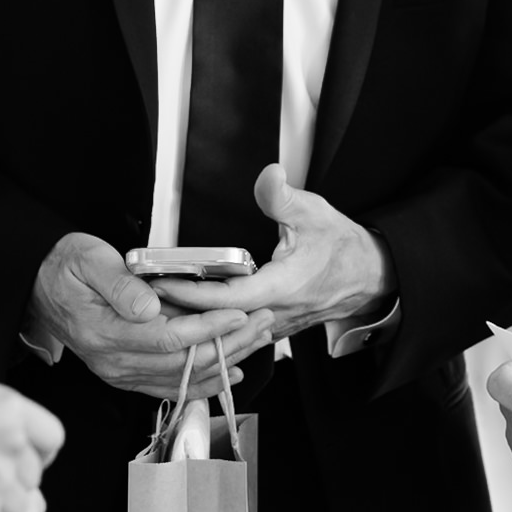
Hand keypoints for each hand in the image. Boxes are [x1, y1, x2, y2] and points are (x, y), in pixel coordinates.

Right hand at [29, 232, 273, 400]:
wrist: (39, 288)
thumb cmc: (65, 268)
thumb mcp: (87, 259)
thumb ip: (118, 283)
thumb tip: (149, 306)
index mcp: (105, 333)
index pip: (168, 338)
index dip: (207, 328)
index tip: (238, 314)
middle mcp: (114, 362)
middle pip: (182, 363)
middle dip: (228, 344)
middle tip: (263, 323)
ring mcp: (120, 373)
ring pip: (183, 378)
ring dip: (224, 362)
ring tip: (257, 340)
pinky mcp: (127, 375)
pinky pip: (171, 386)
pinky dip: (204, 381)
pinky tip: (230, 371)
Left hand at [153, 166, 391, 341]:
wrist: (369, 276)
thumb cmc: (343, 247)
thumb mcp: (314, 212)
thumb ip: (283, 197)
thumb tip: (268, 176)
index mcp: (283, 288)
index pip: (226, 298)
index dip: (190, 293)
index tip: (161, 283)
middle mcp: (276, 314)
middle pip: (217, 321)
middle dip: (179, 311)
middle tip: (142, 298)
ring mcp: (274, 326)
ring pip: (225, 333)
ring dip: (192, 323)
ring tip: (154, 309)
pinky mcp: (273, 328)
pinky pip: (235, 334)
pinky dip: (210, 328)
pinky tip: (187, 316)